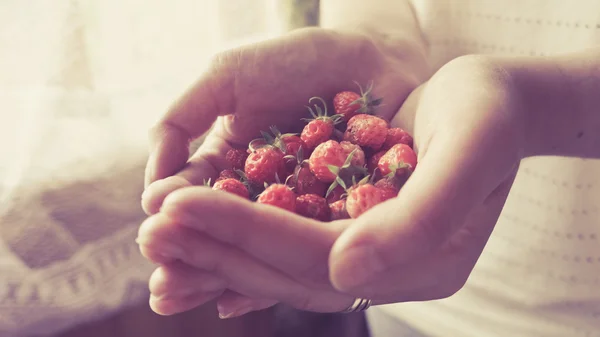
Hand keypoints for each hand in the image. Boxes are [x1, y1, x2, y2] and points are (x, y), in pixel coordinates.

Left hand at [137, 55, 528, 316]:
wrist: (496, 105)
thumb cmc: (488, 116)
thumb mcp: (471, 150)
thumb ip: (421, 218)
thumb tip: (346, 276)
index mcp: (422, 262)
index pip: (317, 257)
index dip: (246, 232)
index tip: (176, 204)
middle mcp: (388, 271)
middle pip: (288, 270)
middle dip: (216, 246)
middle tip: (149, 229)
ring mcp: (369, 258)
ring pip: (280, 265)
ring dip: (216, 248)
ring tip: (157, 232)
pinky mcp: (352, 236)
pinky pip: (287, 247)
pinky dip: (239, 239)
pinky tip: (198, 229)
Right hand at [139, 27, 426, 315]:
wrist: (368, 61)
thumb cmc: (295, 63)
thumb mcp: (226, 77)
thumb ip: (180, 122)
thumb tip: (153, 187)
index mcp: (227, 164)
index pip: (192, 197)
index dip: (172, 216)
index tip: (154, 234)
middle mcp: (257, 196)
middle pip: (219, 235)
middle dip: (190, 261)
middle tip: (164, 289)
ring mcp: (296, 216)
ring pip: (256, 253)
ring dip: (223, 278)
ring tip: (195, 298)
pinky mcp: (338, 226)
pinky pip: (306, 255)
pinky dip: (278, 277)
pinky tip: (243, 301)